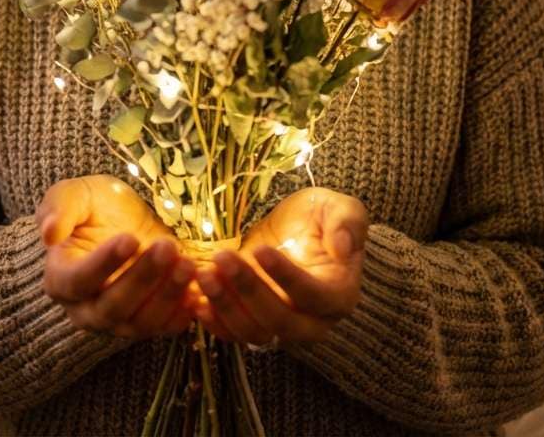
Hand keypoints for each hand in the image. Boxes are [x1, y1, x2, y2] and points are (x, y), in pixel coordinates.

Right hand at [35, 174, 196, 339]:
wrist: (125, 222)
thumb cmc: (96, 206)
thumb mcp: (76, 194)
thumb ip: (60, 208)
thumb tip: (49, 233)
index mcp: (61, 279)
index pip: (77, 281)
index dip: (103, 264)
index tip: (130, 238)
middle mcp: (86, 310)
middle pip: (112, 306)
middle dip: (143, 278)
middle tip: (167, 246)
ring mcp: (118, 322)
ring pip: (141, 321)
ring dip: (167, 294)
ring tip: (188, 263)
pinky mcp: (147, 323)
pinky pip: (164, 328)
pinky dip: (182, 312)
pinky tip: (198, 290)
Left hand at [194, 186, 368, 346]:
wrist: (299, 232)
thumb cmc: (322, 217)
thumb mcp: (339, 208)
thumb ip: (348, 223)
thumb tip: (344, 246)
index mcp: (339, 294)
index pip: (312, 294)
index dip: (286, 276)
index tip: (260, 249)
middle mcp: (313, 321)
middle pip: (280, 320)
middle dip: (248, 290)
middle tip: (222, 258)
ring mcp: (282, 327)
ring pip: (254, 331)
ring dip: (226, 305)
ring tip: (204, 273)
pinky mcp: (256, 324)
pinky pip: (235, 335)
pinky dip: (215, 322)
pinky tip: (196, 300)